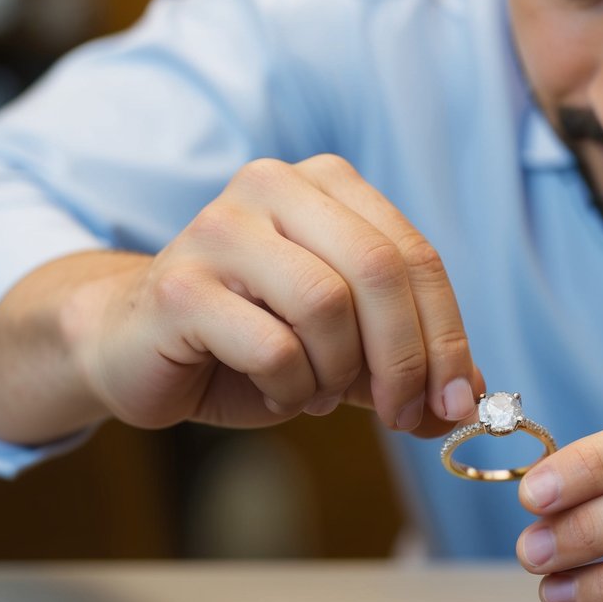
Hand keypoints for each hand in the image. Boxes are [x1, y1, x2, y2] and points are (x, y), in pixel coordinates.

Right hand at [0, 154, 482, 443]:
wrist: (134, 347)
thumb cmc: (248, 341)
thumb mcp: (343, 350)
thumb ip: (402, 363)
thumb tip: (468, 401)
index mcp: (325, 186)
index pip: (415, 255)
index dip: (447, 335)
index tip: (458, 400)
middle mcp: (273, 186)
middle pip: (380, 270)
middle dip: (406, 359)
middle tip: (404, 415)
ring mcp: (220, 228)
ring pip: (326, 304)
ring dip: (337, 373)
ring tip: (316, 393)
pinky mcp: (180, 283)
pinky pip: (273, 345)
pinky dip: (292, 387)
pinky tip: (278, 392)